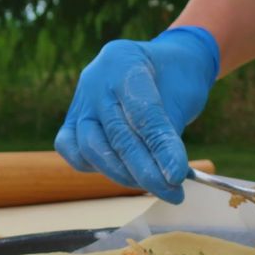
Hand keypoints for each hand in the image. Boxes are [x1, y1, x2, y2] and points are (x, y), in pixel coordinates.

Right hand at [54, 27, 219, 203]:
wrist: (160, 67)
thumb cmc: (175, 80)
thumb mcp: (182, 97)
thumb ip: (169, 133)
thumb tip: (169, 176)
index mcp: (124, 62)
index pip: (142, 112)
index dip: (161, 148)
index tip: (177, 176)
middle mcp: (95, 80)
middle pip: (116, 135)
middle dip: (146, 171)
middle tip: (172, 192)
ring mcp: (80, 101)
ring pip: (91, 147)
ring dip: (124, 175)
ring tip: (155, 185)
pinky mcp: (71, 122)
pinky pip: (74, 151)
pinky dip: (96, 167)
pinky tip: (124, 174)